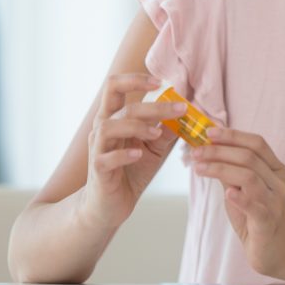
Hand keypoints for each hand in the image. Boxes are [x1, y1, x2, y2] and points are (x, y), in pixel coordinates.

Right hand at [82, 73, 181, 229]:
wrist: (111, 205)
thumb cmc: (131, 171)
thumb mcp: (154, 148)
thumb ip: (166, 131)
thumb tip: (186, 114)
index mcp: (114, 117)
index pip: (115, 86)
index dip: (136, 80)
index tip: (161, 82)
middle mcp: (102, 128)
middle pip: (119, 104)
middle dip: (151, 105)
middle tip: (178, 109)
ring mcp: (97, 149)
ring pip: (108, 127)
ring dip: (136, 126)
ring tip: (157, 133)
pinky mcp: (98, 170)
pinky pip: (106, 158)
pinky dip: (123, 154)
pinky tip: (138, 154)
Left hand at [190, 128, 284, 277]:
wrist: (280, 249)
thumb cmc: (258, 216)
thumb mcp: (243, 189)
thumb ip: (230, 170)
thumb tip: (206, 149)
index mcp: (275, 169)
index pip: (256, 143)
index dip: (232, 135)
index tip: (208, 132)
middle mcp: (277, 182)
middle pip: (249, 157)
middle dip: (219, 151)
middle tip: (196, 152)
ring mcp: (275, 201)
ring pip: (249, 177)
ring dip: (221, 168)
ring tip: (199, 167)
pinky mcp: (268, 222)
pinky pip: (255, 206)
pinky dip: (241, 198)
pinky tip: (227, 193)